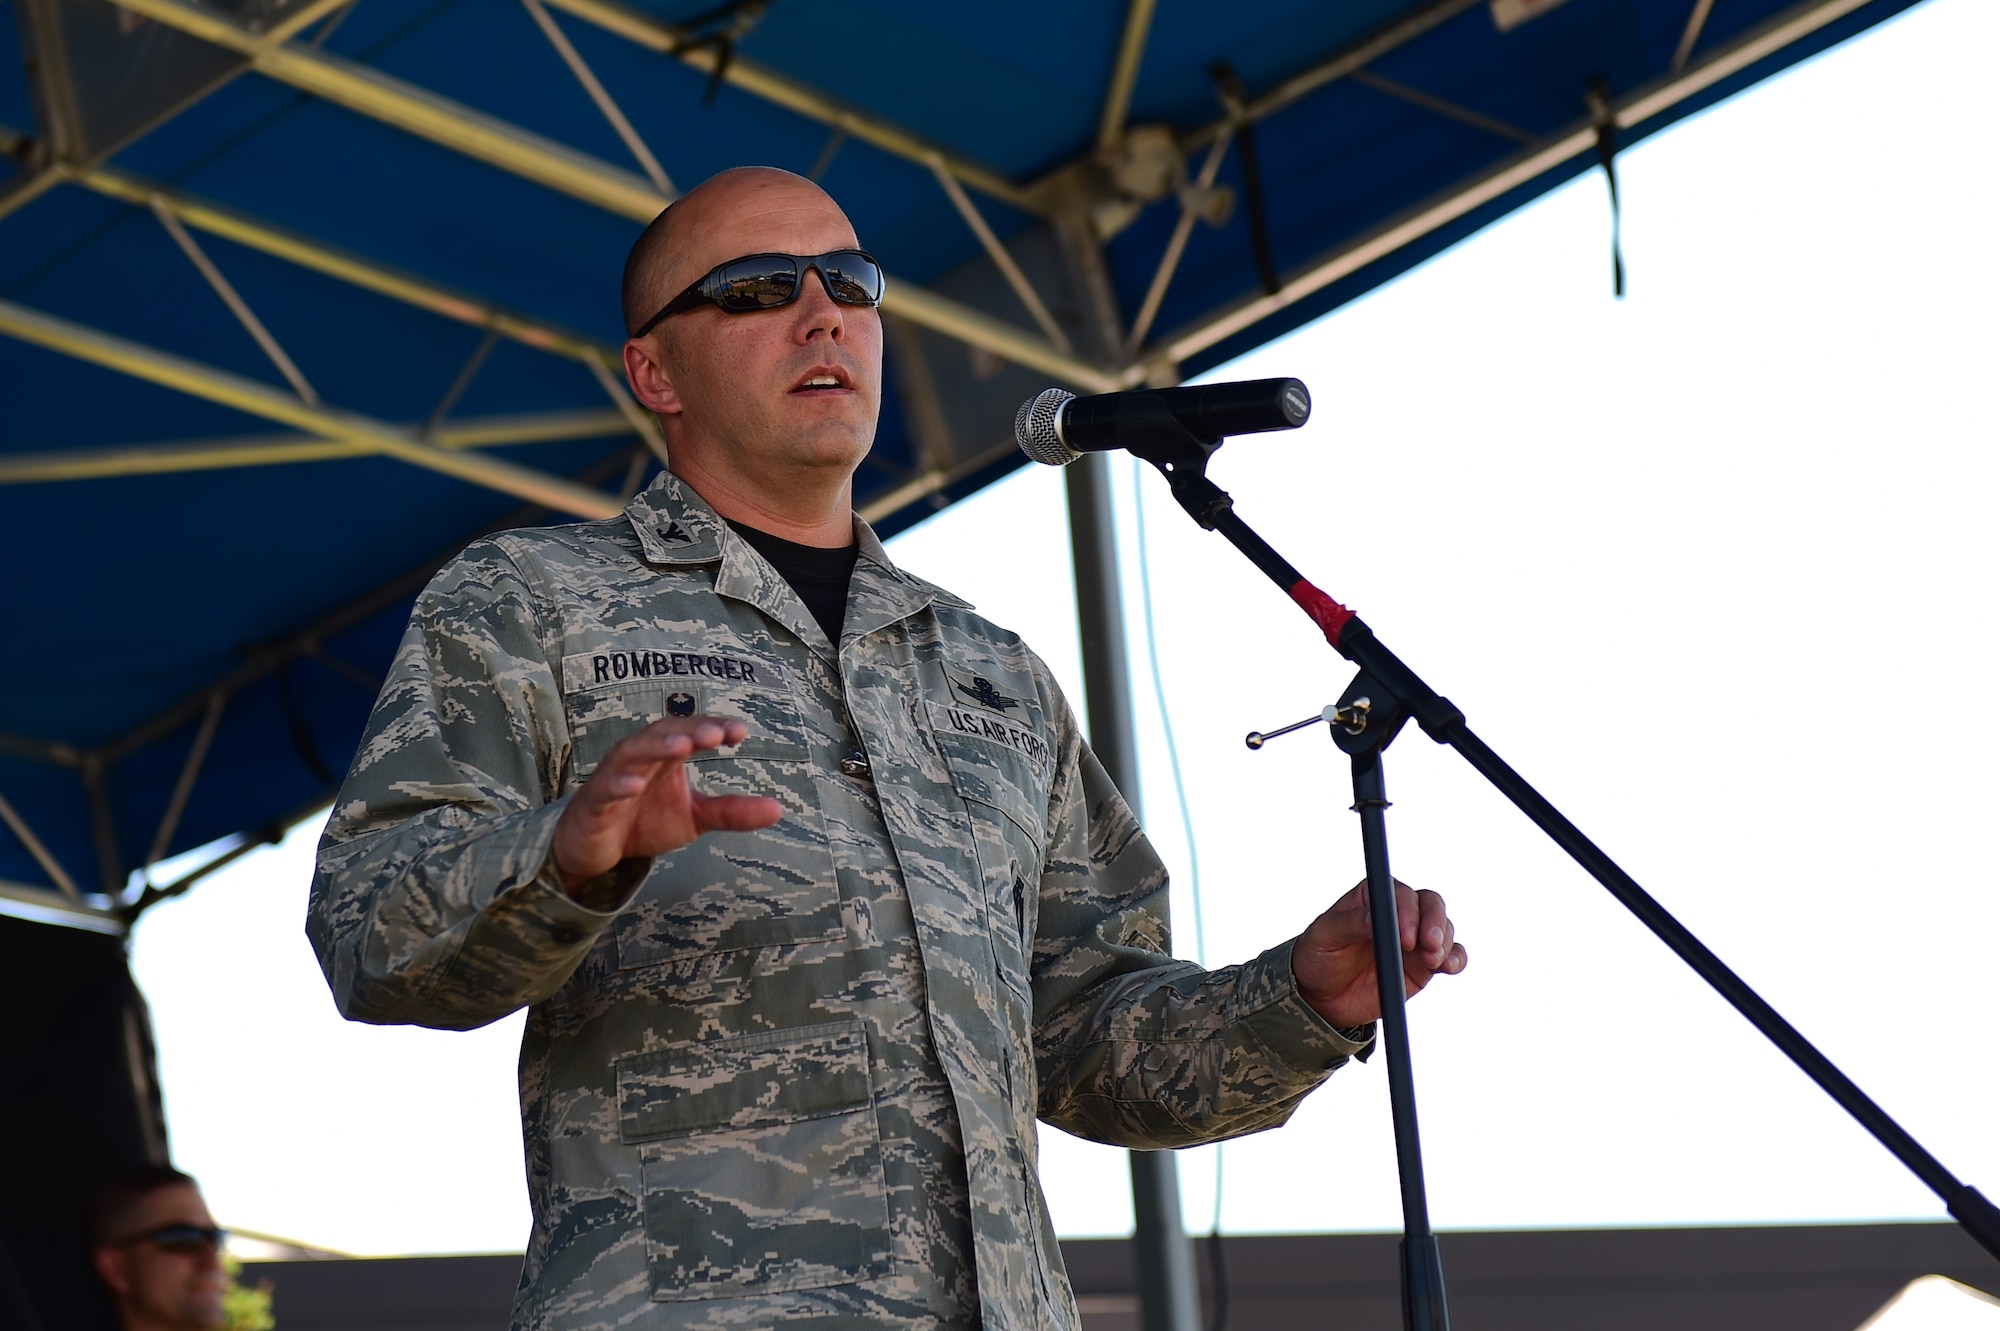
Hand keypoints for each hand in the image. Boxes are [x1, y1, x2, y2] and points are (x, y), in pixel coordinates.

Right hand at [552, 716, 782, 898]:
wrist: (595, 849)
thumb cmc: (643, 820)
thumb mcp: (694, 817)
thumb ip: (731, 811)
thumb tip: (779, 809)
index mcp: (665, 755)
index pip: (691, 731)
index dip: (713, 728)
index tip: (740, 732)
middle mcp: (639, 758)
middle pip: (662, 733)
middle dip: (689, 730)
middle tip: (715, 734)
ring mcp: (614, 777)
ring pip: (632, 753)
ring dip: (657, 747)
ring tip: (682, 747)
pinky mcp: (593, 802)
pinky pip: (604, 789)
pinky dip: (618, 785)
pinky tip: (634, 786)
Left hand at [1292, 879, 1467, 1028]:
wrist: (1321, 996)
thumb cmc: (1318, 956)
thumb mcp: (1324, 935)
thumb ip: (1351, 923)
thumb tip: (1376, 917)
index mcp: (1373, 896)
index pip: (1399, 894)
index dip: (1407, 912)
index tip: (1404, 937)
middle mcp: (1399, 913)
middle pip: (1430, 905)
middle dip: (1434, 924)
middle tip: (1429, 947)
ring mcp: (1414, 939)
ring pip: (1443, 930)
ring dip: (1445, 943)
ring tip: (1433, 962)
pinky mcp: (1422, 965)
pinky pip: (1449, 956)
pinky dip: (1456, 959)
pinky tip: (1450, 966)